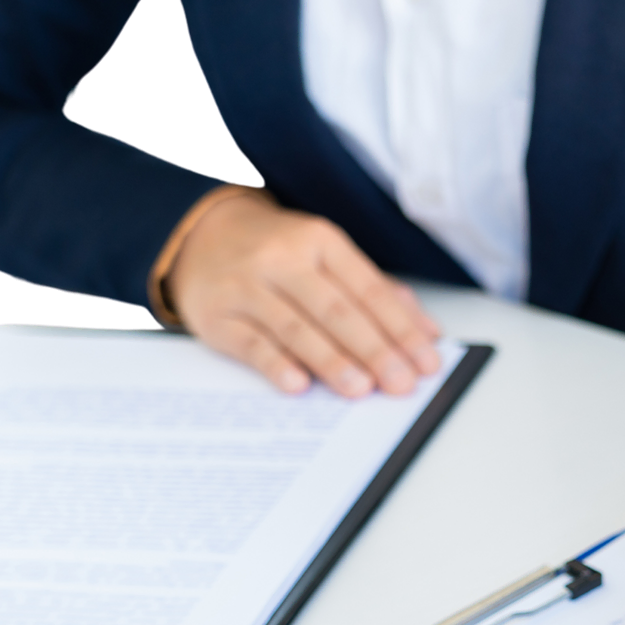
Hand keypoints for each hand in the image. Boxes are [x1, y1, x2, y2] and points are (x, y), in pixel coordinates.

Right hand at [164, 188, 444, 396]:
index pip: (368, 289)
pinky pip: (250, 343)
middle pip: (336, 310)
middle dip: (374, 349)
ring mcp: (247, 287)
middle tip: (400, 382)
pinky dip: (275, 365)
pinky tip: (298, 384)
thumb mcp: (326, 256)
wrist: (198, 235)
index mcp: (320, 241)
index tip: (425, 361)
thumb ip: (376, 291)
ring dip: (331, 361)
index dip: (401, 328)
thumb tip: (426, 331)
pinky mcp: (217, 317)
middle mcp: (283, 259)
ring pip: (295, 328)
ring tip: (360, 389)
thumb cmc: (276, 253)